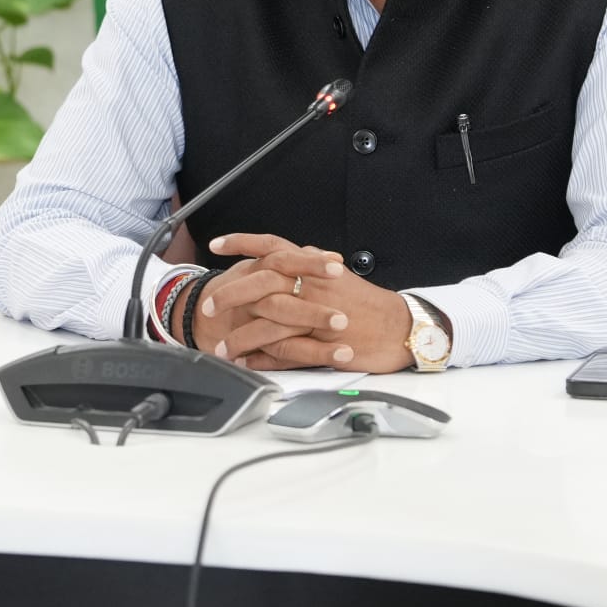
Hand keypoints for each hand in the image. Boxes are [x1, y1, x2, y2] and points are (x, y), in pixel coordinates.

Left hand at [203, 233, 414, 372]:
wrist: (399, 328)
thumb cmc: (369, 303)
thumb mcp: (339, 274)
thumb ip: (314, 262)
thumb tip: (298, 251)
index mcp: (314, 267)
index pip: (273, 246)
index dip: (242, 242)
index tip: (215, 244)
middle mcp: (312, 286)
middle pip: (261, 282)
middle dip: (230, 294)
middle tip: (207, 306)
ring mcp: (315, 315)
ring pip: (268, 322)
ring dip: (241, 336)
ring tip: (221, 348)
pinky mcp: (321, 344)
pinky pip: (284, 352)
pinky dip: (262, 359)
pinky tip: (246, 364)